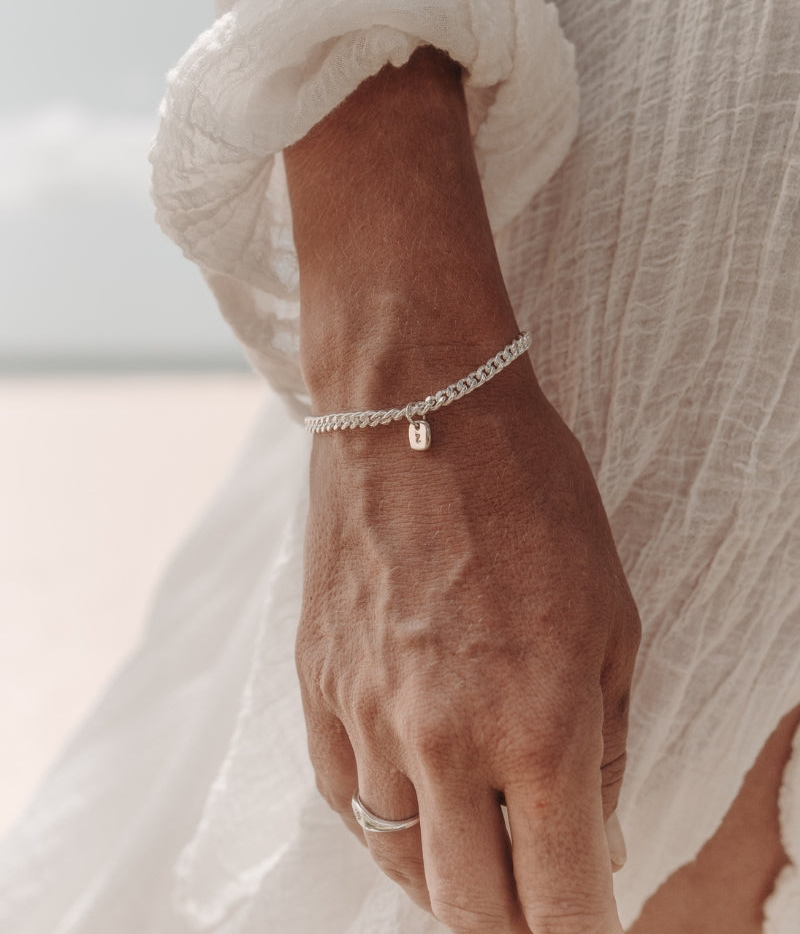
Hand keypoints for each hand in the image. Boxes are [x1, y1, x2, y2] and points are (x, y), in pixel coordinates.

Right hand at [295, 349, 640, 932]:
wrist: (418, 410)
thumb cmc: (532, 497)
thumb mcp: (610, 616)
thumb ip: (604, 741)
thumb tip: (596, 827)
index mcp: (536, 727)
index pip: (561, 898)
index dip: (585, 932)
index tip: (591, 925)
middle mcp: (442, 741)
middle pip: (471, 910)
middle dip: (515, 927)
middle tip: (538, 900)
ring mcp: (367, 717)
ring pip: (400, 862)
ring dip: (448, 876)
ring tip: (479, 851)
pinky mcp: (316, 686)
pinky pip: (344, 798)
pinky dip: (385, 821)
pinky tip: (412, 802)